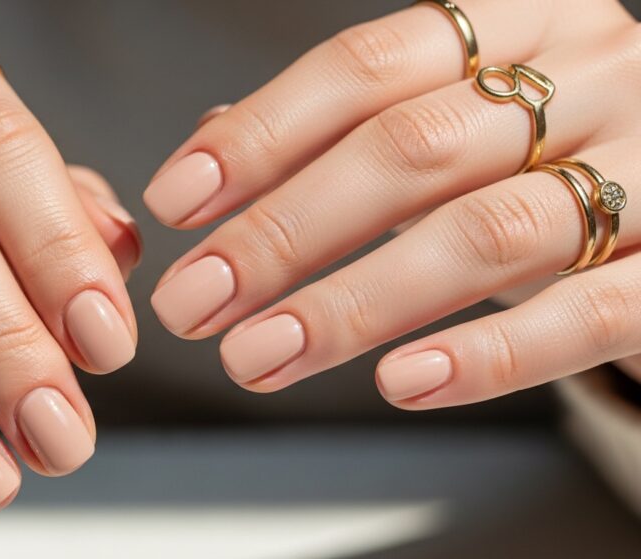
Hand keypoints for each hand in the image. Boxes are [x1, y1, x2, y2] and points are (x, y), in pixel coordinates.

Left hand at [144, 0, 640, 407]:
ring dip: (353, 303)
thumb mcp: (466, 106)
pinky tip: (400, 382)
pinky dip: (491, 355)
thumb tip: (214, 139)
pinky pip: (592, 314)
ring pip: (487, 234)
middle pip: (409, 151)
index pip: (364, 69)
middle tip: (193, 300)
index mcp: (518, 26)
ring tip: (259, 354)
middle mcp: (588, 79)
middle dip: (283, 233)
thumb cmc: (560, 143)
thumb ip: (350, 121)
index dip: (260, 136)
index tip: (176, 202)